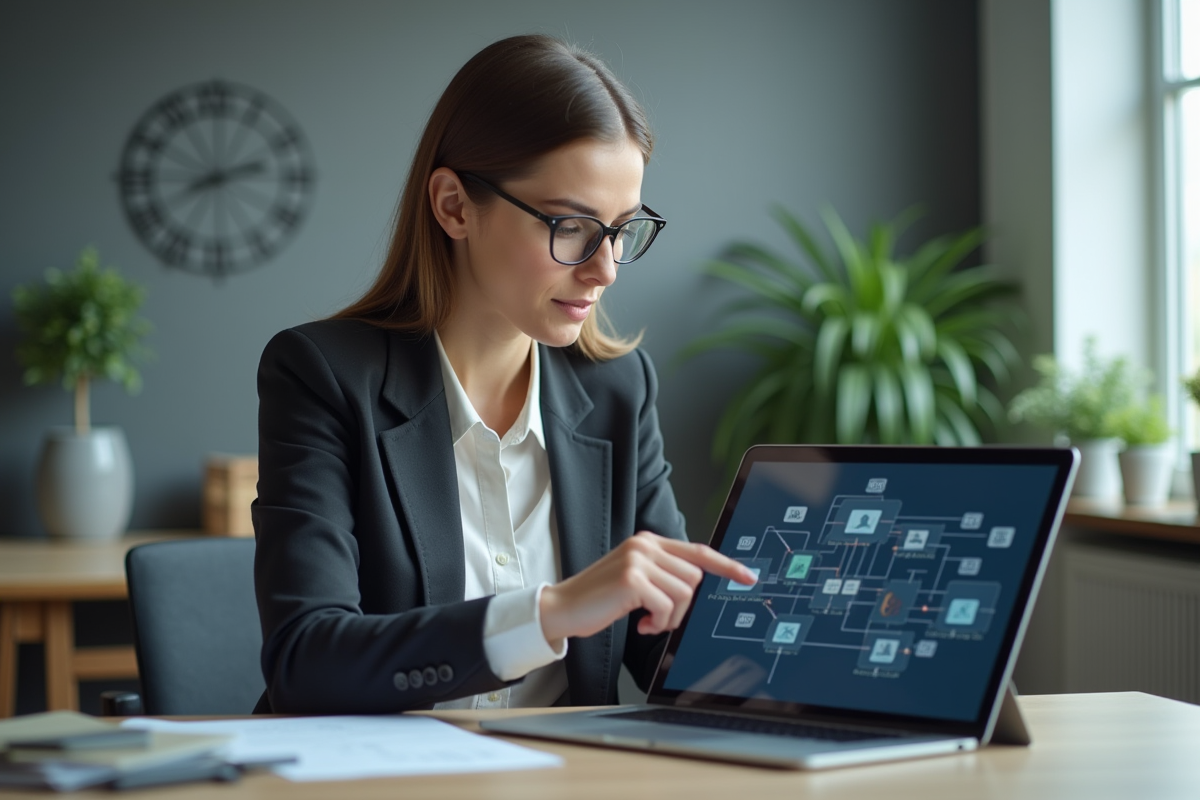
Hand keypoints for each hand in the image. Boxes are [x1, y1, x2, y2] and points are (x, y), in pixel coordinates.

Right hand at [538, 531, 755, 642]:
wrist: (563, 608)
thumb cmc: (597, 599)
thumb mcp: (633, 579)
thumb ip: (661, 575)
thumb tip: (693, 589)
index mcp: (647, 542)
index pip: (696, 551)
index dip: (726, 565)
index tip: (748, 576)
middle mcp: (644, 545)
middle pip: (694, 577)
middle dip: (682, 606)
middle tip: (658, 618)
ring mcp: (638, 560)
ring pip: (684, 593)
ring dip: (670, 617)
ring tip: (647, 620)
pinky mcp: (633, 579)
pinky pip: (667, 607)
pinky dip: (657, 622)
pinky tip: (639, 624)